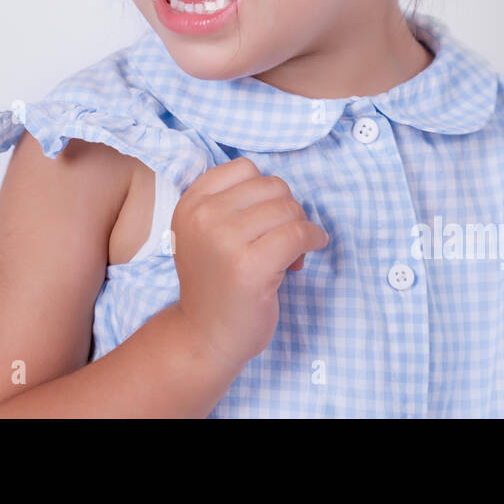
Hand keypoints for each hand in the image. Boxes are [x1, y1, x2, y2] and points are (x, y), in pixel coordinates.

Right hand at [169, 157, 329, 369]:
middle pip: (272, 186)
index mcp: (191, 203)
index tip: (266, 218)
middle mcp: (203, 217)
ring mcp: (224, 240)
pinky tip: (307, 255)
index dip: (266, 192)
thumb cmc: (215, 281)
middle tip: (280, 241)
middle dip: (287, 210)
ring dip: (300, 228)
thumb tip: (284, 193)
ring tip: (289, 254)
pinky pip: (298, 234)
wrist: (204, 336)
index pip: (245, 168)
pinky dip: (313, 240)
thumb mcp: (206, 232)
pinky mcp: (249, 266)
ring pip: (288, 209)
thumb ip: (231, 203)